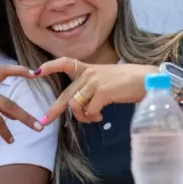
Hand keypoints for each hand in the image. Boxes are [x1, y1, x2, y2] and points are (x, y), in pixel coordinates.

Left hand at [35, 58, 157, 124]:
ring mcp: (95, 82)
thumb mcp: (105, 80)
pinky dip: (93, 117)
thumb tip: (81, 108)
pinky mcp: (102, 92)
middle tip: (43, 121)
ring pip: (76, 105)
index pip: (65, 62)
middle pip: (66, 94)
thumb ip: (90, 89)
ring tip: (92, 118)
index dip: (50, 67)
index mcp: (88, 69)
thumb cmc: (127, 82)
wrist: (146, 80)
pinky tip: (100, 117)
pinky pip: (90, 110)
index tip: (35, 72)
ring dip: (82, 117)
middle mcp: (89, 74)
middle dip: (54, 109)